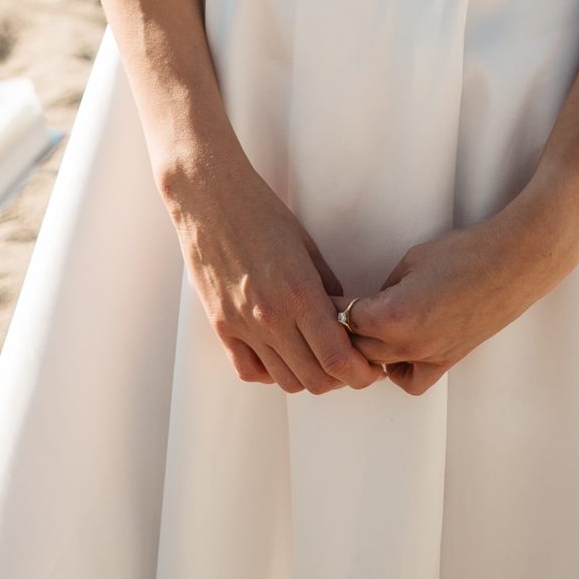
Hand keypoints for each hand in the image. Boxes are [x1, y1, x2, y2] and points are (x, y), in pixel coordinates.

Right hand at [160, 135, 380, 394]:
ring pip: (285, 380)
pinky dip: (270, 373)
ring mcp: (243, 325)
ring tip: (316, 360)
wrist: (208, 198)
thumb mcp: (308, 246)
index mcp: (300, 293)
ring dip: (308, 378)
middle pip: (315, 380)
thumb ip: (328, 288)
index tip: (371, 367)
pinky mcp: (221, 326)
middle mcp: (271, 317)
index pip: (337, 359)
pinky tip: (280, 356)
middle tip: (350, 366)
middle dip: (341, 379)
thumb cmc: (261, 212)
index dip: (361, 373)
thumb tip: (343, 318)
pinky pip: (249, 370)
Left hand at [344, 201, 576, 396]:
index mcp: (394, 316)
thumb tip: (369, 305)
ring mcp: (431, 357)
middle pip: (358, 348)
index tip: (326, 298)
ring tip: (367, 328)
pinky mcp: (449, 361)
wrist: (512, 264)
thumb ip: (383, 289)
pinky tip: (398, 348)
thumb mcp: (410, 262)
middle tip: (338, 311)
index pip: (346, 320)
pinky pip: (411, 380)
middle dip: (345, 330)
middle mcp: (410, 344)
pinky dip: (398, 370)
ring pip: (380, 367)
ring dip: (368, 350)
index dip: (335, 307)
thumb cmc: (463, 254)